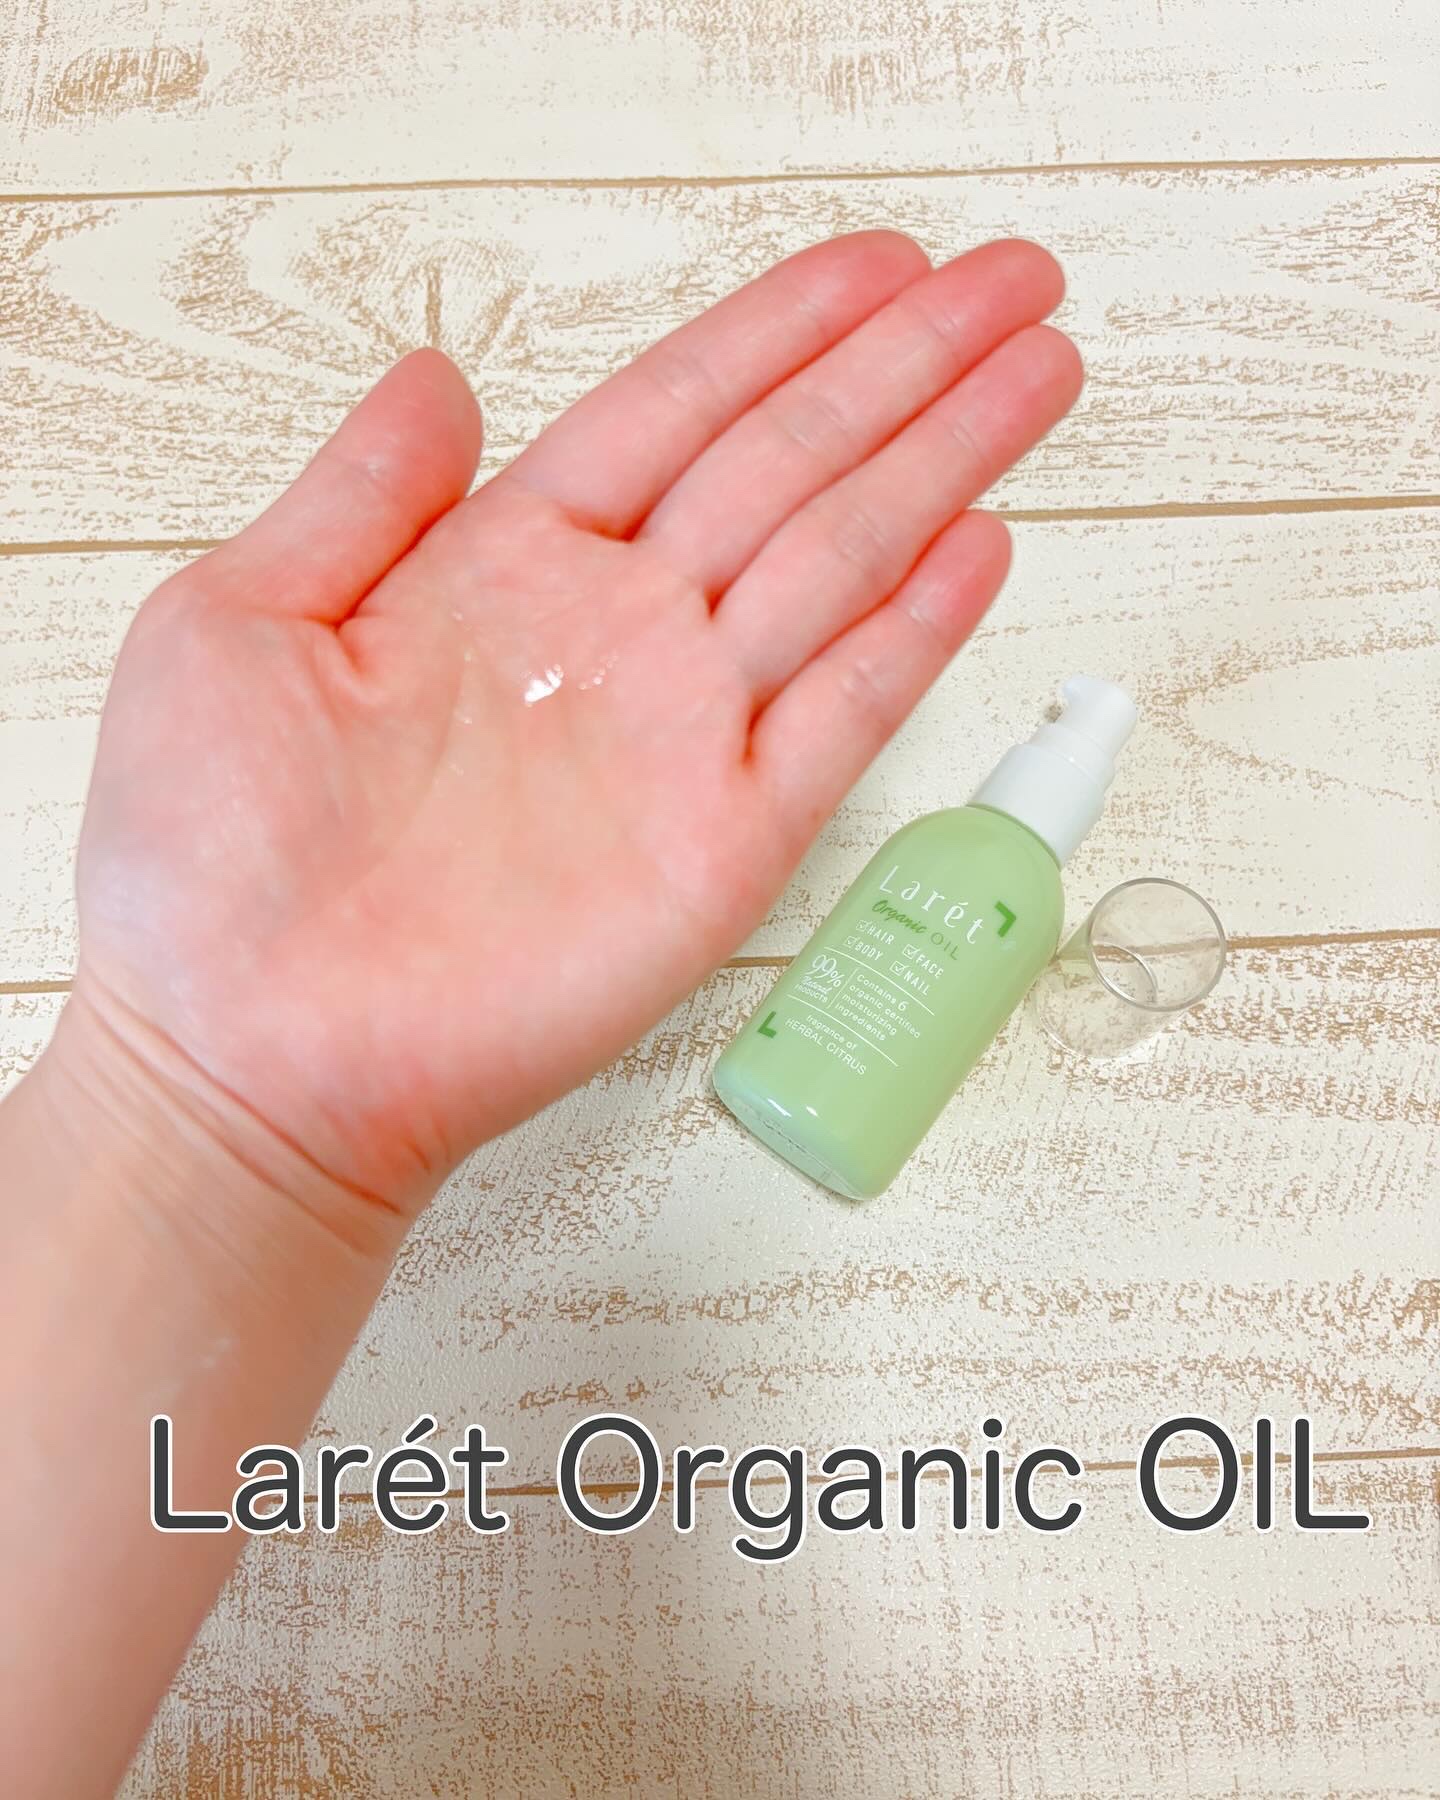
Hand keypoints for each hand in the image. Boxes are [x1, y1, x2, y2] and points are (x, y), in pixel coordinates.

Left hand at [72, 231, 1079, 1218]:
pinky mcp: (724, 845)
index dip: (781, 332)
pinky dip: (917, 631)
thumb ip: (359, 494)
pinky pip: (844, 714)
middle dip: (905, 367)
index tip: (879, 267)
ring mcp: (679, 737)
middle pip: (787, 464)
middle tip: (1011, 283)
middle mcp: (612, 637)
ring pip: (840, 561)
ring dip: (943, 462)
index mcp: (502, 567)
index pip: (674, 413)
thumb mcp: (241, 622)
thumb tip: (439, 373)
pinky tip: (980, 546)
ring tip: (1035, 371)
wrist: (254, 1049)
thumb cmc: (209, 858)